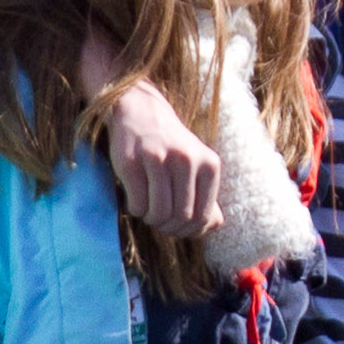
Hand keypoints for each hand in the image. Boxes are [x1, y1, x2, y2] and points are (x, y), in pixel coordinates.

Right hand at [102, 82, 226, 237]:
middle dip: (168, 227)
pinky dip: (136, 210)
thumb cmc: (171, 147)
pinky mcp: (131, 161)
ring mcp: (159, 158)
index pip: (203, 216)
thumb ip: (207, 196)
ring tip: (147, 212)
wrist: (141, 111)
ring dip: (151, 220)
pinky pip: (138, 203)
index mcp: (209, 164)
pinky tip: (135, 202)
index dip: (188, 231)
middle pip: (181, 217)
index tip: (176, 228)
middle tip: (158, 222)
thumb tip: (212, 227)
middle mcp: (187, 160)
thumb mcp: (198, 165)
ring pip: (159, 212)